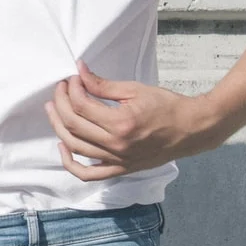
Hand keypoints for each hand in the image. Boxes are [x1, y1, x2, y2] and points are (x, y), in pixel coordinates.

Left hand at [44, 60, 221, 180]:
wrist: (192, 129)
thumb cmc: (167, 106)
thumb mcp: (135, 90)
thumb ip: (103, 85)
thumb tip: (80, 71)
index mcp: (121, 123)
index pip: (82, 106)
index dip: (72, 89)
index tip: (73, 78)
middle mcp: (117, 145)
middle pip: (74, 125)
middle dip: (61, 103)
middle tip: (61, 88)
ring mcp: (118, 160)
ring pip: (76, 147)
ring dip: (59, 126)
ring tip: (54, 108)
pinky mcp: (121, 169)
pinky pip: (89, 174)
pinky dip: (71, 164)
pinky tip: (63, 146)